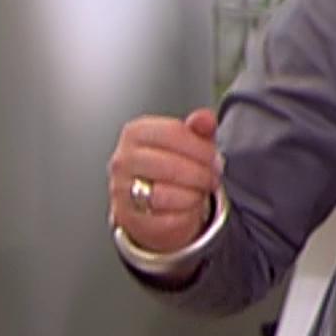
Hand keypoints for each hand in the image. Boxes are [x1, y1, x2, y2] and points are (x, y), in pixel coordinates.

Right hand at [108, 107, 222, 253]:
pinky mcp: (128, 216)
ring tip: (199, 190)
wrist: (151, 203)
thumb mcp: (188, 142)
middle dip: (201, 172)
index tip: (214, 157)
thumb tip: (205, 118)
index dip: (202, 147)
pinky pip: (164, 217)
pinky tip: (188, 205)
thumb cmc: (171, 165)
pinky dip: (184, 212)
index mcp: (136, 133)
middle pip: (171, 164)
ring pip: (165, 193)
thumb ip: (199, 128)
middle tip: (212, 176)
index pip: (174, 132)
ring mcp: (121, 189)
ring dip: (193, 193)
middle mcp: (123, 160)